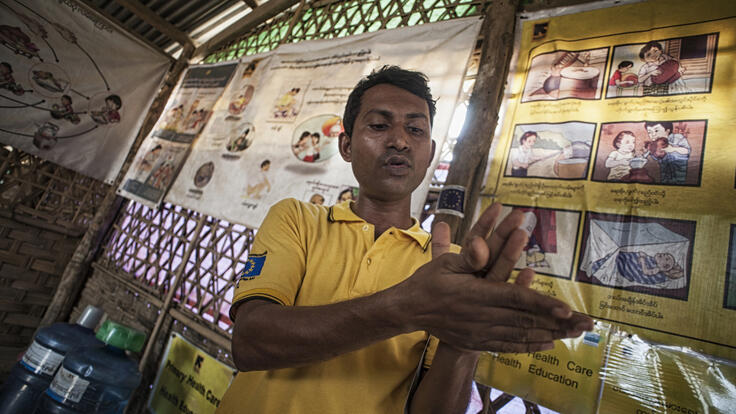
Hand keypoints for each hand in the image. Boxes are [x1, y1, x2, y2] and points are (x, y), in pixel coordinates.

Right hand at [399, 203, 592, 351]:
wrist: (410, 310)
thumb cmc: (429, 281)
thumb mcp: (446, 262)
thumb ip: (469, 256)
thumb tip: (482, 246)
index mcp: (477, 294)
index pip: (517, 300)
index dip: (543, 305)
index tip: (567, 310)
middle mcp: (482, 316)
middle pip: (526, 321)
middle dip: (559, 324)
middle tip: (586, 324)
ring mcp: (480, 332)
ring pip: (521, 336)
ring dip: (551, 335)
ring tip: (575, 335)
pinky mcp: (477, 341)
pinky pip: (508, 346)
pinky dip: (529, 346)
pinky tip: (547, 345)